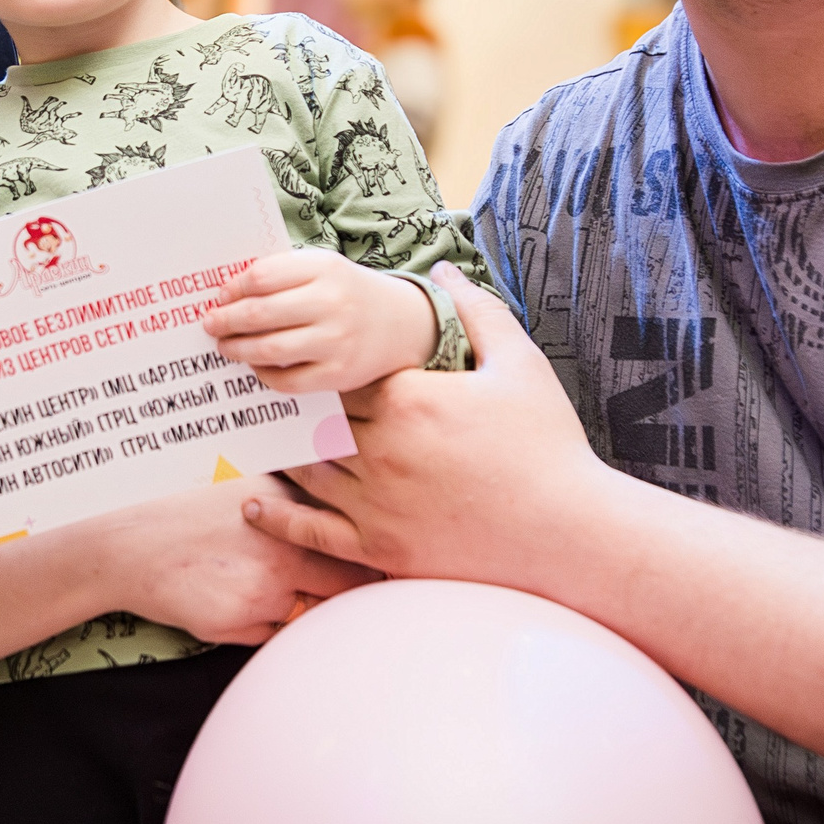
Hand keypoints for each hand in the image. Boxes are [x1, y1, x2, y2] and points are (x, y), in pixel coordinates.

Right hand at [100, 471, 378, 644]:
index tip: (375, 549)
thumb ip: (290, 496)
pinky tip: (232, 596)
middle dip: (352, 586)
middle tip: (352, 583)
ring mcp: (262, 590)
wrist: (126, 543)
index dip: (370, 549)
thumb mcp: (242, 482)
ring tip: (266, 585)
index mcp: (285, 507)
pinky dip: (263, 620)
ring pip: (308, 610)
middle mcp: (281, 549)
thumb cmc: (182, 508)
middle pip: (348, 581)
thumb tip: (336, 499)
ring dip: (302, 604)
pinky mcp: (239, 622)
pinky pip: (271, 631)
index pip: (353, 537)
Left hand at [202, 248, 435, 392]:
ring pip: (270, 349)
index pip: (262, 277)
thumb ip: (283, 274)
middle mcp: (331, 304)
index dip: (233, 288)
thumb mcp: (323, 269)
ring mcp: (336, 342)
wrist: (404, 323)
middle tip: (210, 324)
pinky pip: (288, 380)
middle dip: (226, 320)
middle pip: (260, 313)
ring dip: (238, 349)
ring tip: (224, 347)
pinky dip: (264, 375)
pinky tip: (256, 366)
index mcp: (324, 269)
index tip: (220, 296)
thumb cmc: (349, 293)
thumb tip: (230, 292)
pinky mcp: (339, 374)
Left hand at [245, 263, 610, 583]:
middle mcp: (382, 451)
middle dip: (299, 410)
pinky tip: (254, 504)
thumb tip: (444, 272)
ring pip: (307, 471)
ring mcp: (376, 505)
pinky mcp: (379, 550)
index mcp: (408, 401)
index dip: (329, 372)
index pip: (344, 377)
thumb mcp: (518, 364)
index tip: (314, 366)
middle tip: (267, 400)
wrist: (570, 532)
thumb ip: (477, 311)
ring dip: (283, 454)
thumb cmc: (549, 445)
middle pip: (319, 421)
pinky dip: (278, 518)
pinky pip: (312, 532)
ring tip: (256, 442)